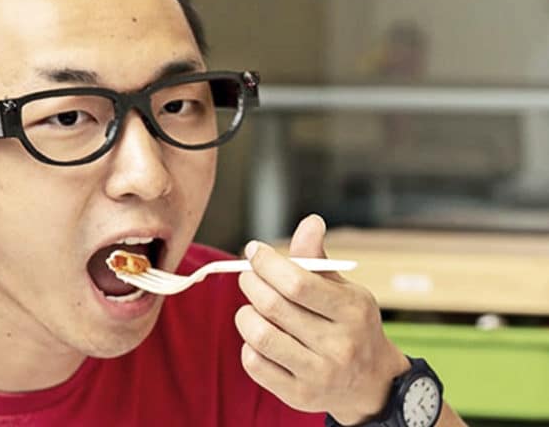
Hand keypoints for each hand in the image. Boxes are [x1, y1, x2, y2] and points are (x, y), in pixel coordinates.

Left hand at [234, 214, 409, 423]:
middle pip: (273, 306)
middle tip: (247, 276)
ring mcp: (319, 374)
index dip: (267, 263)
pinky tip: (259, 336)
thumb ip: (319, 260)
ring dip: (245, 314)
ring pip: (260, 335)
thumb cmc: (351, 326)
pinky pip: (254, 363)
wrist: (371, 383)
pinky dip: (248, 344)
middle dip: (251, 283)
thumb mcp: (345, 290)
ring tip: (251, 307)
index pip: (297, 282)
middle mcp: (339, 345)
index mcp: (352, 311)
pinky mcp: (299, 395)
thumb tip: (310, 222)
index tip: (254, 252)